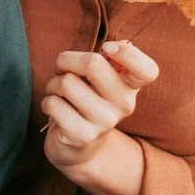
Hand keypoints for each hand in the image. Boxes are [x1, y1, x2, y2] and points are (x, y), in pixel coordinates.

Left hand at [42, 40, 157, 169]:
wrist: (80, 148)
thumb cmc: (86, 101)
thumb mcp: (100, 80)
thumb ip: (108, 60)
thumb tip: (115, 46)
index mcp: (130, 86)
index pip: (147, 70)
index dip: (129, 53)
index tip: (108, 48)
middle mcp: (124, 104)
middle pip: (93, 63)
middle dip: (66, 61)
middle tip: (62, 70)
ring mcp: (105, 121)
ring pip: (66, 83)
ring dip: (53, 84)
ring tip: (58, 94)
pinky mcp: (83, 135)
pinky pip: (54, 104)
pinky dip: (47, 103)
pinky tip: (56, 111)